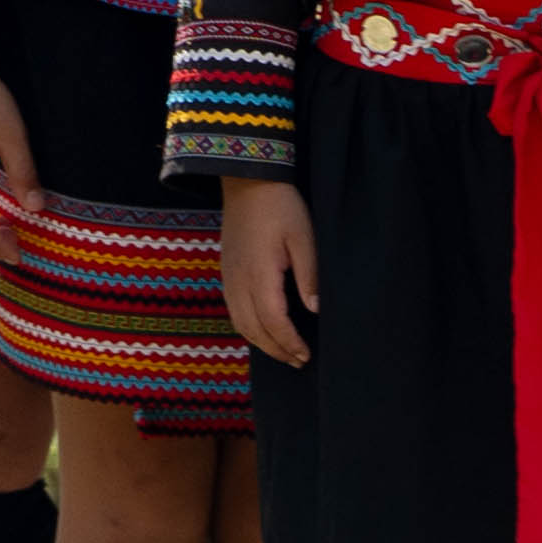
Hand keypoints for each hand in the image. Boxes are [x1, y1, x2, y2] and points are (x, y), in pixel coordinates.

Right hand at [219, 178, 318, 365]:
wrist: (248, 182)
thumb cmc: (280, 206)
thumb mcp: (304, 237)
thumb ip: (309, 275)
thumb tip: (315, 309)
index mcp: (259, 274)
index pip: (273, 321)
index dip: (289, 342)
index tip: (306, 354)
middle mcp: (239, 281)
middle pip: (254, 329)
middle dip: (277, 350)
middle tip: (299, 360)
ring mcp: (229, 277)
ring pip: (240, 324)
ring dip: (262, 343)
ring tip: (284, 352)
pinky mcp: (226, 272)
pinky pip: (234, 311)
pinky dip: (249, 329)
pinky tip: (263, 330)